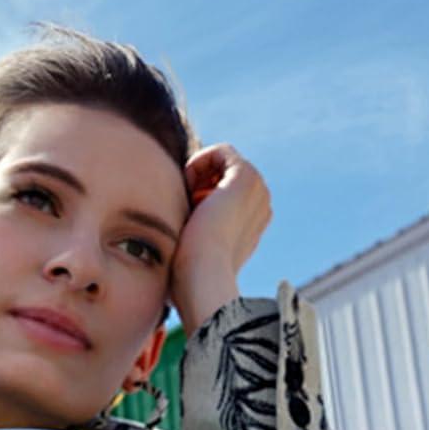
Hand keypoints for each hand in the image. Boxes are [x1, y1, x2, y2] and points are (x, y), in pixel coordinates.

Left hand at [170, 143, 271, 337]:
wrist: (202, 277)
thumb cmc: (190, 276)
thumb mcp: (191, 252)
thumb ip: (189, 236)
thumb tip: (168, 235)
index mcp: (252, 224)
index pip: (223, 193)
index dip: (198, 197)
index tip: (185, 219)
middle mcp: (260, 206)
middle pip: (222, 175)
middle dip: (199, 184)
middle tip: (185, 210)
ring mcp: (258, 191)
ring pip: (221, 164)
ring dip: (198, 176)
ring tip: (187, 202)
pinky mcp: (247, 176)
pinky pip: (222, 152)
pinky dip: (199, 162)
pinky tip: (189, 185)